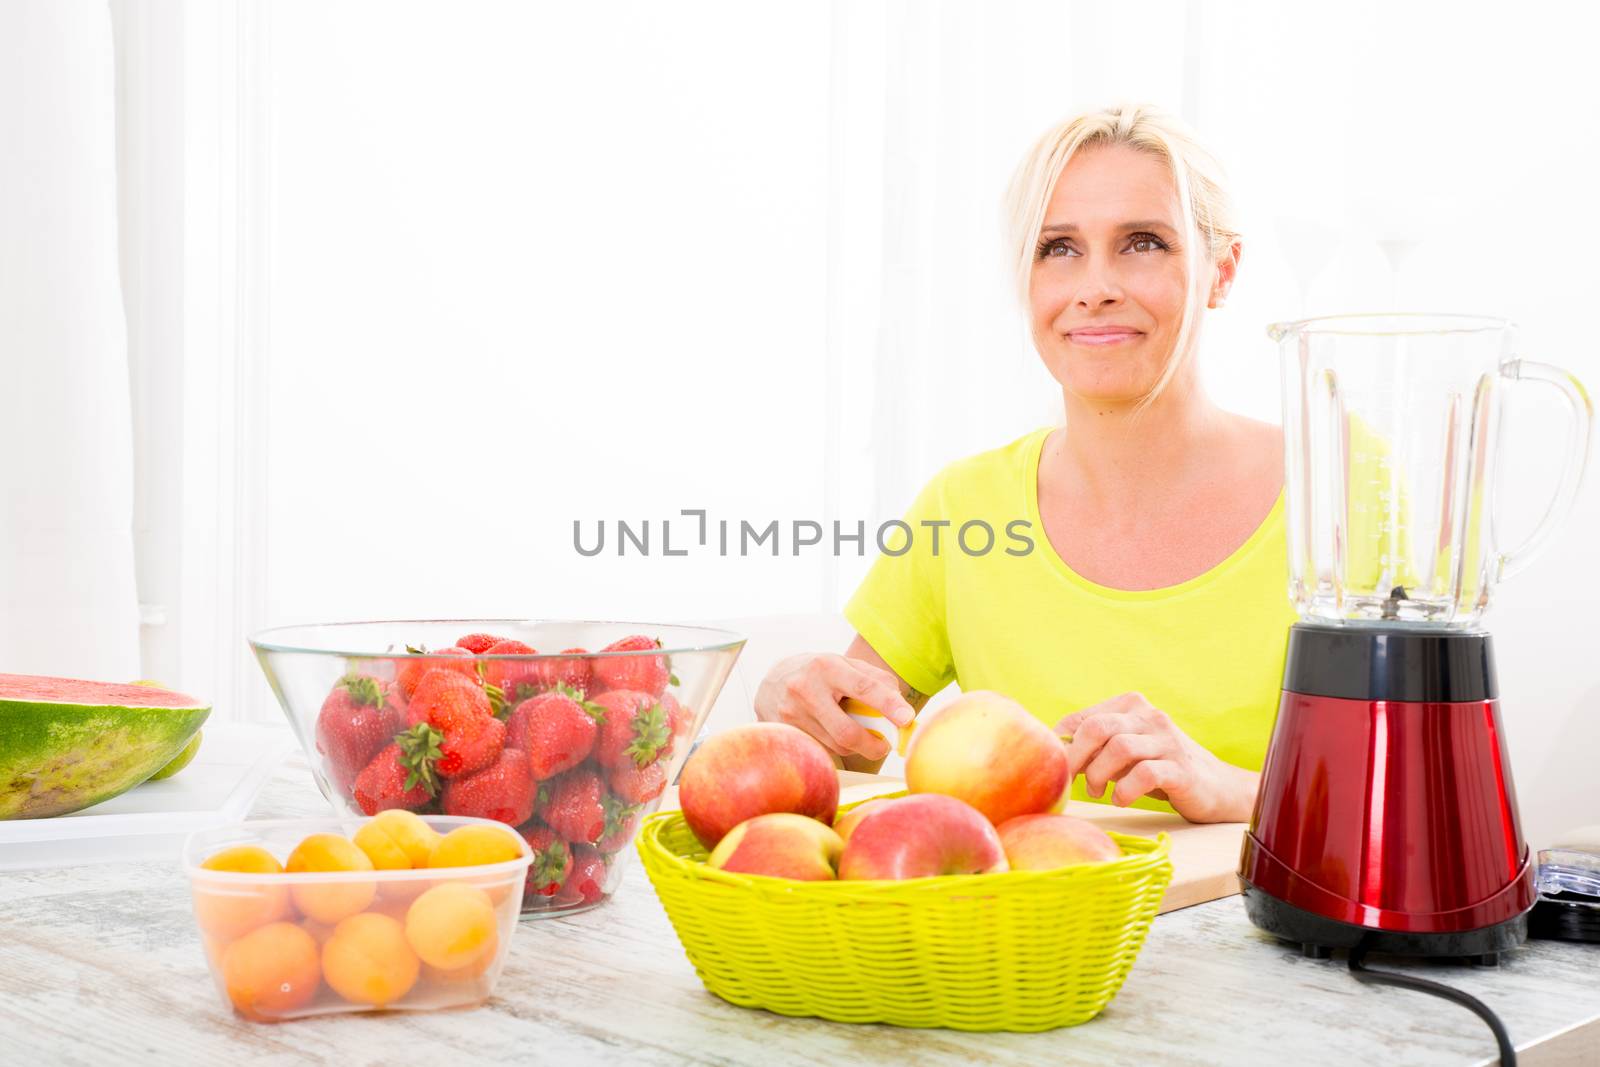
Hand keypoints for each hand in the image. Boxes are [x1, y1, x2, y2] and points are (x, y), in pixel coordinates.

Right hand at [754, 653, 916, 762]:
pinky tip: (832, 731)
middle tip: (885, 744)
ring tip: (854, 729)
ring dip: (855, 745)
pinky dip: (836, 746)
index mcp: (826, 667)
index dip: (888, 705)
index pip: (863, 688)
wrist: (773, 681)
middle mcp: (805, 689)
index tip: (907, 718)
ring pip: (837, 746)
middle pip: (847, 732)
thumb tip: (902, 709)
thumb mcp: (846, 665)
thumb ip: (876, 681)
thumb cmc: (821, 672)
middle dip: (873, 744)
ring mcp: (792, 714)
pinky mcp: (787, 732)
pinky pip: (824, 749)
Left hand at [1053, 692, 1258, 822]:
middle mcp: (1149, 717)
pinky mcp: (1181, 769)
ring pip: (1119, 748)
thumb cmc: (1160, 768)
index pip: (1081, 719)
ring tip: (1099, 792)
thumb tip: (1053, 755)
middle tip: (1073, 781)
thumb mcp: (1126, 751)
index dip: (1061, 745)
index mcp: (1131, 706)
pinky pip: (1145, 774)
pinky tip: (1122, 799)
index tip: (1055, 768)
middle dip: (1076, 758)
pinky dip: (1125, 790)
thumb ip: (1096, 746)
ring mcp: (1167, 741)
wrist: (1218, 788)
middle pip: (1097, 727)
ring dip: (1099, 775)